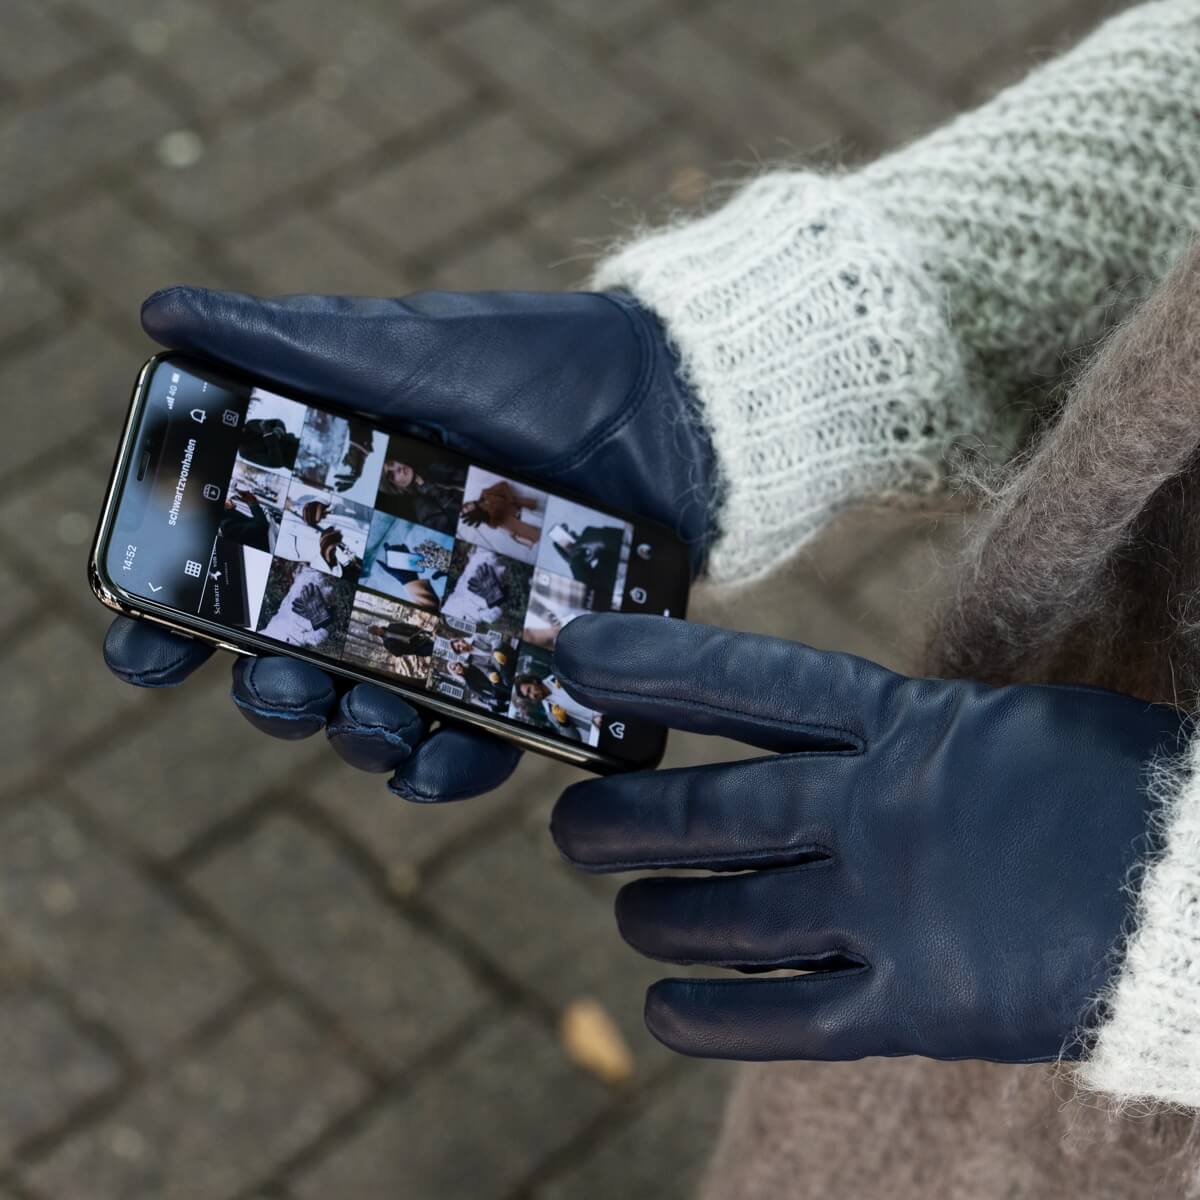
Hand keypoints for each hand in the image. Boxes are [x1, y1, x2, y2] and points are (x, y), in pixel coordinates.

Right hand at [104, 286, 714, 801]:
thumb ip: (291, 347)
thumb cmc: (531, 368)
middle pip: (297, 667)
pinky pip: (476, 741)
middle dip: (272, 693)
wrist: (668, 407)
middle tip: (275, 687)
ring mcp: (455, 634)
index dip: (175, 622)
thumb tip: (161, 314)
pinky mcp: (528, 671)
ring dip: (353, 734)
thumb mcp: (406, 351)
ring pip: (376, 714)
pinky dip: (446, 766)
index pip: (232, 581)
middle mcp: (386, 584)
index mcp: (336, 516)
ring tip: (363, 724)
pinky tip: (428, 766)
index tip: (141, 650)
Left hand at [549, 614, 1186, 1063]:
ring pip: (740, 917)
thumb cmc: (1120, 791)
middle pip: (720, 815)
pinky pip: (795, 1019)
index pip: (753, 684)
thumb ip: (908, 741)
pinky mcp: (928, 1006)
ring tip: (622, 912)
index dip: (656, 667)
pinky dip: (719, 1016)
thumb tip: (821, 750)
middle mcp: (883, 814)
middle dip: (629, 818)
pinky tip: (661, 1010)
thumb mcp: (1005, 729)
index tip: (574, 659)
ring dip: (666, 914)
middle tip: (567, 824)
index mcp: (911, 729)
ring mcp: (899, 911)